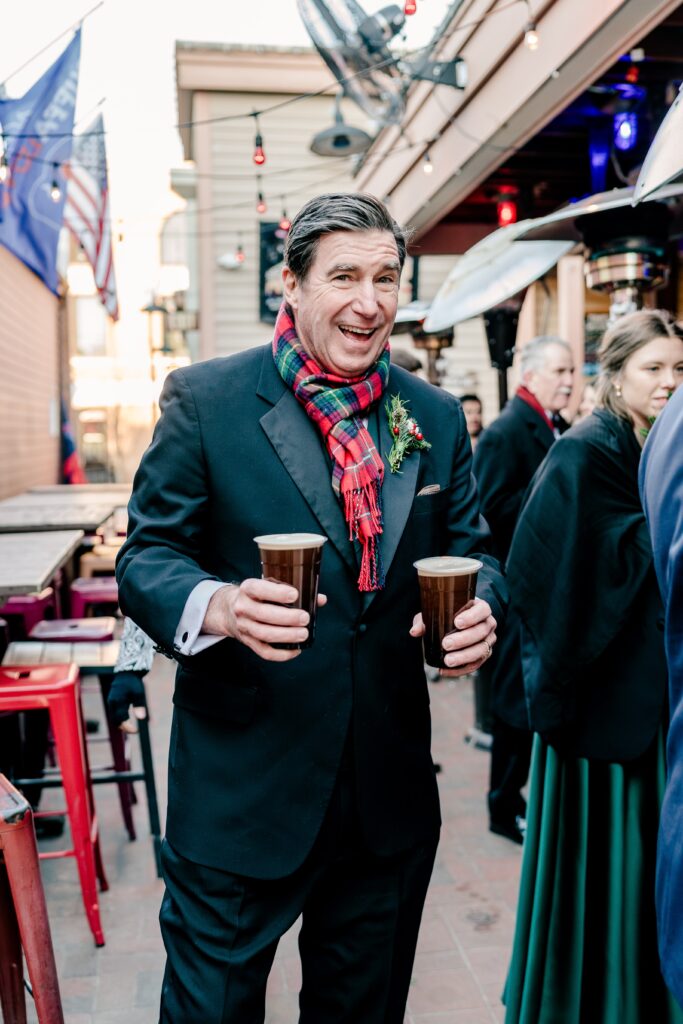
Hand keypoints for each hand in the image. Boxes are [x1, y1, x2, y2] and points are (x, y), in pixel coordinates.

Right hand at [107, 671, 147, 732]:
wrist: (126, 673)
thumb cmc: (133, 683)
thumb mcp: (139, 693)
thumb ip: (139, 705)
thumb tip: (141, 718)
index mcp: (118, 701)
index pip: (121, 719)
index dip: (128, 727)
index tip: (136, 731)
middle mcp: (112, 703)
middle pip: (115, 721)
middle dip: (124, 728)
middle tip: (135, 730)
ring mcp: (111, 703)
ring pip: (114, 718)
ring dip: (122, 724)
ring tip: (132, 727)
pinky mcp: (112, 702)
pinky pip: (114, 714)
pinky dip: (120, 719)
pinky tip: (128, 720)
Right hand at [202, 580, 327, 661]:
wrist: (229, 610)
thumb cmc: (257, 596)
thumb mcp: (268, 586)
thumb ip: (293, 591)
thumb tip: (320, 599)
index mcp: (247, 589)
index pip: (258, 589)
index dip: (276, 593)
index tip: (294, 595)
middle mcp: (242, 607)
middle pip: (263, 614)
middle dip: (286, 618)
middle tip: (305, 618)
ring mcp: (243, 626)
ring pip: (264, 634)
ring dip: (286, 636)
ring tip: (303, 634)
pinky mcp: (248, 642)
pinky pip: (264, 652)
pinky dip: (281, 654)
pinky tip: (296, 650)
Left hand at [409, 597, 496, 677]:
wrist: (461, 622)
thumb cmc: (449, 614)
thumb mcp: (436, 612)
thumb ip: (425, 620)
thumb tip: (414, 632)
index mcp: (481, 608)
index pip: (482, 610)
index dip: (472, 616)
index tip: (457, 622)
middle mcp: (488, 623)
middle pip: (481, 632)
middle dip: (464, 639)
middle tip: (446, 644)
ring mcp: (489, 640)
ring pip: (481, 650)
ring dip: (464, 657)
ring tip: (447, 661)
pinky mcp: (484, 654)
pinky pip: (476, 664)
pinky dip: (461, 669)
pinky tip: (446, 670)